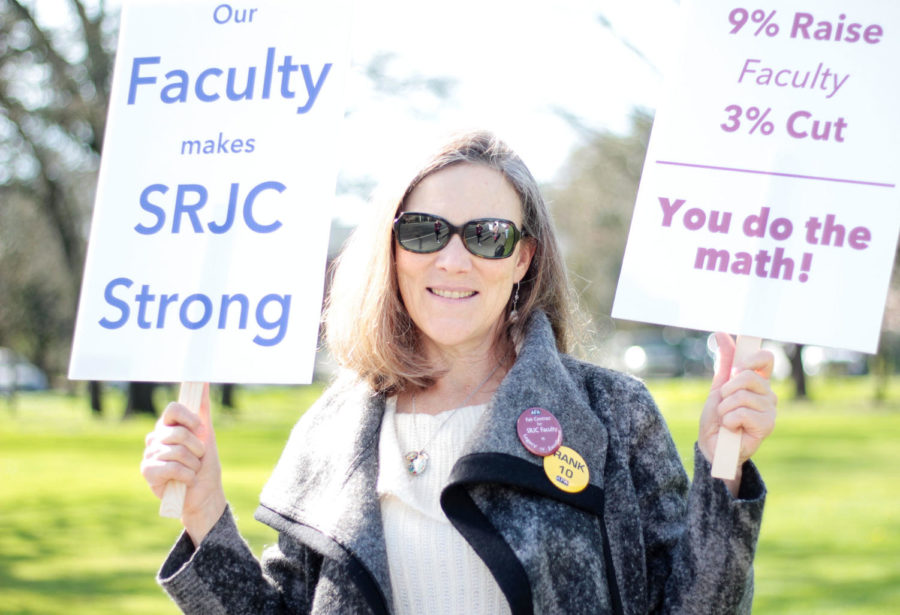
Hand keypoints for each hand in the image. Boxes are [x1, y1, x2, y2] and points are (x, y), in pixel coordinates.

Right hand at [140, 383, 226, 544]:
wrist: (204, 493)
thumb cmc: (205, 464)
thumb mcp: (207, 434)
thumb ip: (203, 408)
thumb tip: (203, 380)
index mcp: (169, 426)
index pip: (173, 409)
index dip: (189, 418)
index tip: (200, 429)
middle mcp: (156, 437)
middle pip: (179, 432)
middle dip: (197, 448)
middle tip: (198, 457)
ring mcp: (149, 454)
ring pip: (177, 451)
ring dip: (194, 464)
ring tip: (192, 470)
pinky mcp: (147, 471)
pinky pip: (172, 467)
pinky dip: (187, 475)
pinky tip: (186, 480)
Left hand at [699, 334, 776, 487]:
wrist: (712, 446)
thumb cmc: (717, 418)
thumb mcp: (718, 387)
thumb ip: (724, 362)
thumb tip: (721, 333)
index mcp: (758, 383)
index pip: (766, 359)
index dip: (751, 359)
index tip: (737, 368)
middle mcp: (768, 394)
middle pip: (748, 376)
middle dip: (727, 389)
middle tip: (724, 403)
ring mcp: (769, 410)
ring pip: (742, 395)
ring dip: (725, 408)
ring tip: (727, 419)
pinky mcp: (767, 426)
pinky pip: (742, 412)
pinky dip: (729, 420)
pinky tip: (732, 428)